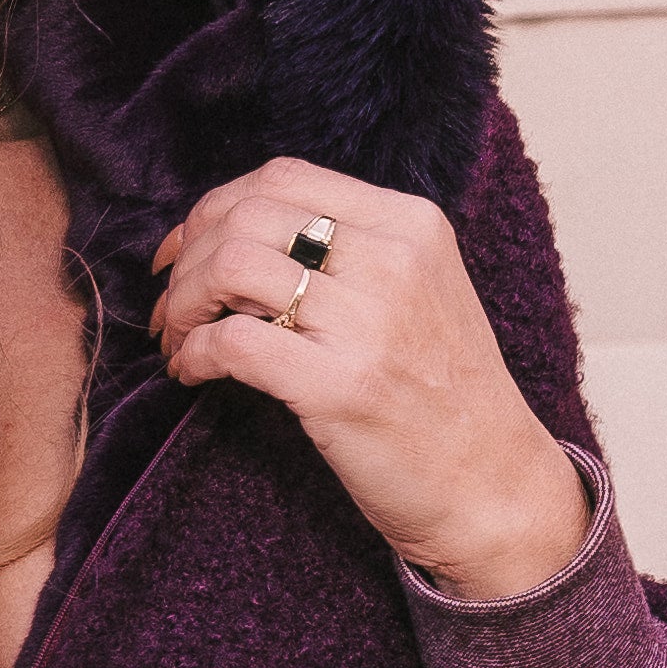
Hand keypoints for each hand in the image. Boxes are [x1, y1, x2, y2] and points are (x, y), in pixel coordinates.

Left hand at [152, 159, 590, 599]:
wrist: (495, 488)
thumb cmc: (446, 401)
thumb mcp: (421, 295)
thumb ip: (352, 256)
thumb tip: (240, 240)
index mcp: (411, 225)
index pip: (283, 178)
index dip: (214, 209)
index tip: (185, 251)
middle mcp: (393, 259)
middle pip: (247, 214)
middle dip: (188, 257)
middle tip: (171, 305)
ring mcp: (368, 321)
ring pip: (230, 266)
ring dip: (183, 304)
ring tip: (178, 341)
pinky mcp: (340, 386)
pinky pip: (231, 343)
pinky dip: (192, 354)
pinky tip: (191, 374)